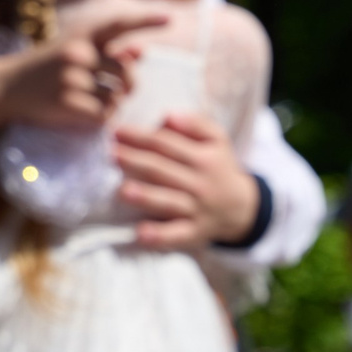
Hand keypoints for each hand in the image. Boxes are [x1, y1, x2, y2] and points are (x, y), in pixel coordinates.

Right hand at [0, 5, 159, 134]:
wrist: (6, 87)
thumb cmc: (44, 68)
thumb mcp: (72, 51)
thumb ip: (106, 51)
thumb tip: (141, 53)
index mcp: (80, 35)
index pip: (119, 24)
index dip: (145, 19)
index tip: (170, 17)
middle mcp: (78, 53)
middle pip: (125, 74)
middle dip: (126, 86)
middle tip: (117, 91)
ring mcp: (72, 78)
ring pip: (116, 98)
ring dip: (110, 105)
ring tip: (89, 102)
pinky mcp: (68, 103)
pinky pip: (103, 116)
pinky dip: (99, 119)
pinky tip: (82, 114)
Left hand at [113, 112, 260, 250]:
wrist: (242, 207)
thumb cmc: (218, 167)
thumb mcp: (217, 139)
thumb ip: (195, 123)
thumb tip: (168, 116)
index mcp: (203, 158)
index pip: (166, 144)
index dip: (141, 137)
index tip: (116, 132)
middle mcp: (200, 184)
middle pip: (162, 170)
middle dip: (135, 161)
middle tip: (110, 154)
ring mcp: (196, 210)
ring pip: (168, 201)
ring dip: (145, 197)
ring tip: (122, 190)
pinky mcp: (193, 233)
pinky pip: (176, 235)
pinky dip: (160, 236)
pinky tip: (141, 234)